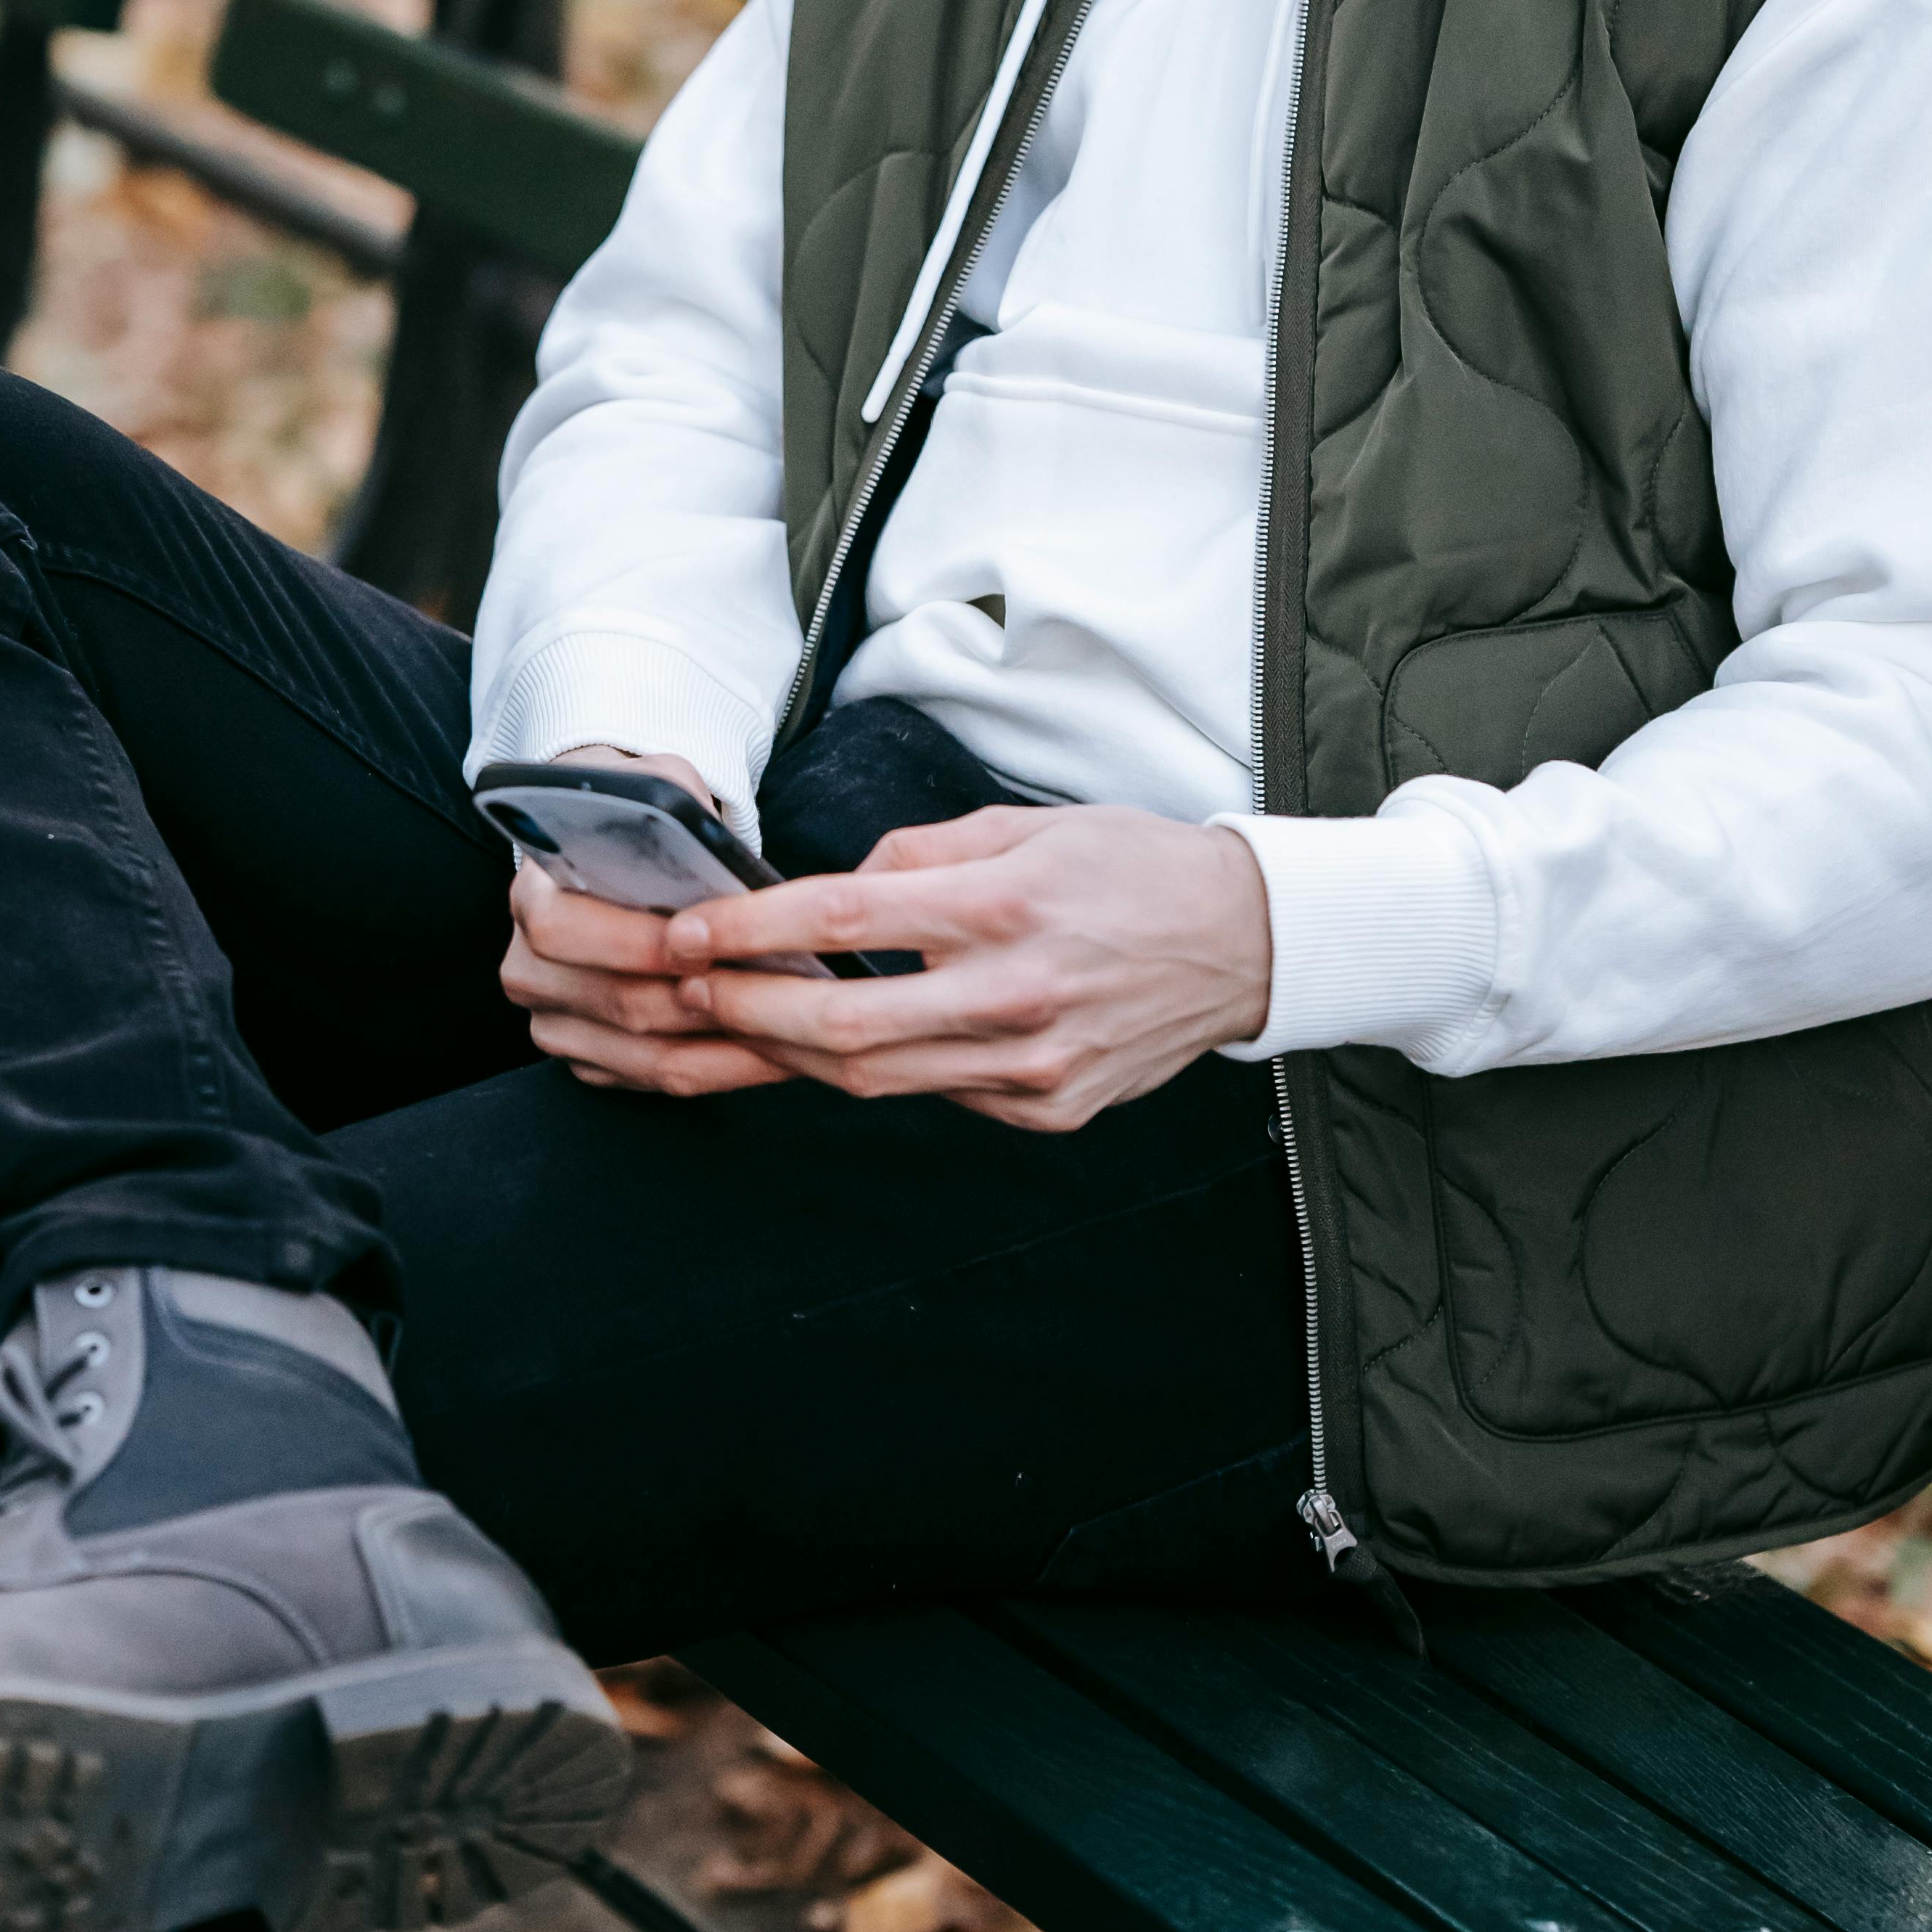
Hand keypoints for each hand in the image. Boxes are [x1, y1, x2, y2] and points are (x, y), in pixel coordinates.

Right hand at [499, 750, 789, 1096]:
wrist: (615, 853)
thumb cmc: (642, 823)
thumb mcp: (658, 790)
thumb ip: (677, 812)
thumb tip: (714, 859)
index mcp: (532, 896)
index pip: (562, 929)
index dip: (634, 943)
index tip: (703, 945)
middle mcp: (529, 967)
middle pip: (616, 1004)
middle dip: (701, 1005)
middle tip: (774, 996)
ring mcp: (554, 1021)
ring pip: (643, 1056)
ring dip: (723, 1049)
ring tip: (792, 1031)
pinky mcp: (587, 1058)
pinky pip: (655, 1081)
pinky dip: (717, 1070)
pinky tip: (769, 1051)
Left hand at [663, 803, 1273, 1131]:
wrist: (1246, 941)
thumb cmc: (1133, 868)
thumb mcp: (1028, 824)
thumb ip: (923, 853)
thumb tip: (843, 881)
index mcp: (1002, 907)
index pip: (845, 917)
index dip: (752, 929)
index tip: (688, 931)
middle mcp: (1014, 994)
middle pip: (844, 1023)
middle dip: (746, 1008)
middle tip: (685, 989)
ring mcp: (1033, 1064)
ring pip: (879, 1077)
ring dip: (793, 1053)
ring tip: (737, 1023)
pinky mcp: (1050, 1107)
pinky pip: (941, 1095)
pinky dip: (883, 1072)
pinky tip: (842, 1048)